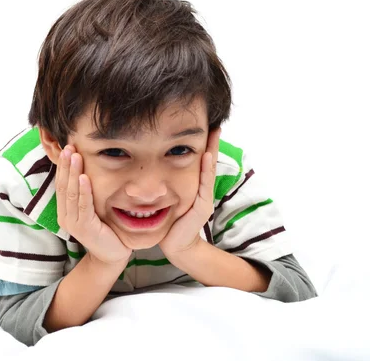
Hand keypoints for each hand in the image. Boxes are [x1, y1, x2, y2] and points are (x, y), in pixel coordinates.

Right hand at [56, 145, 131, 264]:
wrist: (112, 255)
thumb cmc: (105, 230)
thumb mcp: (93, 209)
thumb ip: (86, 195)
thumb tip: (86, 171)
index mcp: (65, 212)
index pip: (61, 185)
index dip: (62, 166)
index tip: (67, 148)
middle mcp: (65, 217)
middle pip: (63, 186)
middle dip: (66, 165)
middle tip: (69, 146)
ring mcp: (73, 223)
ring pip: (71, 193)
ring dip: (73, 172)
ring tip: (75, 156)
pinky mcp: (85, 228)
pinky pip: (83, 205)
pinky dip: (83, 190)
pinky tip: (84, 177)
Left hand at [159, 128, 221, 254]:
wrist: (175, 245)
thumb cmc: (169, 221)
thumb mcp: (168, 198)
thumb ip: (166, 184)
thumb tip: (154, 164)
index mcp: (194, 187)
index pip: (200, 162)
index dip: (203, 145)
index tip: (205, 126)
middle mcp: (202, 190)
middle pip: (208, 163)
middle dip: (212, 143)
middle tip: (215, 124)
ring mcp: (203, 198)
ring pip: (208, 170)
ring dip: (212, 151)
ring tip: (213, 134)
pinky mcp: (201, 207)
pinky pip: (204, 185)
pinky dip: (206, 170)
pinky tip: (206, 156)